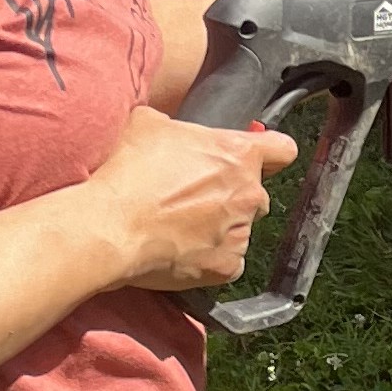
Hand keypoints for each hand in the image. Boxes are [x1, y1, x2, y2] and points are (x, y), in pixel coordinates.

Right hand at [87, 107, 298, 291]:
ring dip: (219, 227)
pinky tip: (182, 251)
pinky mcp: (227, 266)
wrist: (109, 227)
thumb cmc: (127, 174)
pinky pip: (229, 262)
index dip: (270, 154)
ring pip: (240, 229)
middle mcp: (249, 193)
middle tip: (195, 198)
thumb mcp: (148, 124)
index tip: (258, 159)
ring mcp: (241, 232)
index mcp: (238, 154)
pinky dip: (211, 258)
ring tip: (179, 227)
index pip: (283, 150)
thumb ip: (176, 125)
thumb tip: (172, 129)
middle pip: (256, 194)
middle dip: (232, 195)